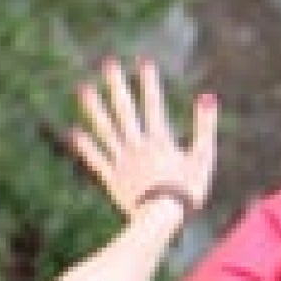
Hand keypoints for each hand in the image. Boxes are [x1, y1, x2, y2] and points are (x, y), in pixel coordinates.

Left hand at [68, 57, 217, 221]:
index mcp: (160, 140)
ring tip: (83, 89)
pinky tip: (74, 132)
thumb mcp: (203, 158)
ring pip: (106, 130)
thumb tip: (206, 96)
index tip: (142, 60)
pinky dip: (86, 147)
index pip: (153, 104)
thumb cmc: (188, 192)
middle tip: (108, 63)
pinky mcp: (112, 180)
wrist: (162, 220)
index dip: (148, 81)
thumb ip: (205, 126)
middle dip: (116, 85)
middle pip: (125, 110)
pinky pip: (96, 160)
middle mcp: (137, 146)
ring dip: (94, 108)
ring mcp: (122, 162)